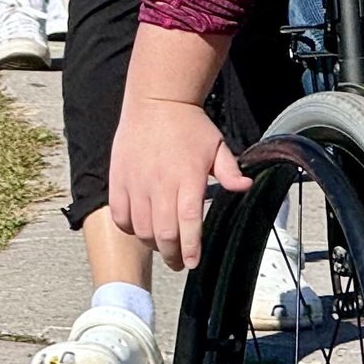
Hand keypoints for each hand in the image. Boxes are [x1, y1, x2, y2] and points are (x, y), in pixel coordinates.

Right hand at [108, 95, 251, 270]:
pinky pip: (121, 216)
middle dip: (173, 254)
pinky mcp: (119, 180)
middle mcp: (160, 183)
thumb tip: (245, 187)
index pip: (189, 221)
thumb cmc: (189, 125)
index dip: (190, 247)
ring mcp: (136, 182)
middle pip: (163, 233)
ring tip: (162, 245)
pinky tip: (140, 228)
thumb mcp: (217, 146)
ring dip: (152, 243)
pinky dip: (130, 228)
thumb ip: (230, 171)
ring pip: (141, 229)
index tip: (192, 262)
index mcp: (188, 177)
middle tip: (179, 262)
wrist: (157, 101)